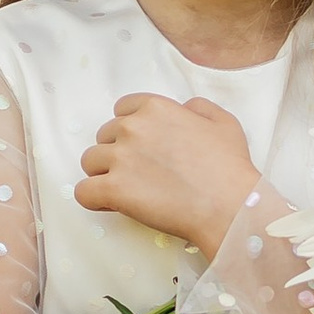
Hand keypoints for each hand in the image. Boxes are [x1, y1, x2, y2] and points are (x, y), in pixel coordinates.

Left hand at [73, 93, 259, 256]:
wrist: (228, 206)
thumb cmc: (230, 167)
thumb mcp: (223, 122)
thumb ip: (198, 108)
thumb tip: (184, 108)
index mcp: (155, 108)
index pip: (122, 109)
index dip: (129, 129)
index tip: (141, 147)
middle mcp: (132, 128)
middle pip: (104, 136)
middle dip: (117, 152)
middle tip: (139, 173)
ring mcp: (120, 158)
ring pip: (90, 161)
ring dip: (103, 174)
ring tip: (126, 190)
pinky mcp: (113, 190)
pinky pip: (83, 192)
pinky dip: (93, 199)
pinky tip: (110, 204)